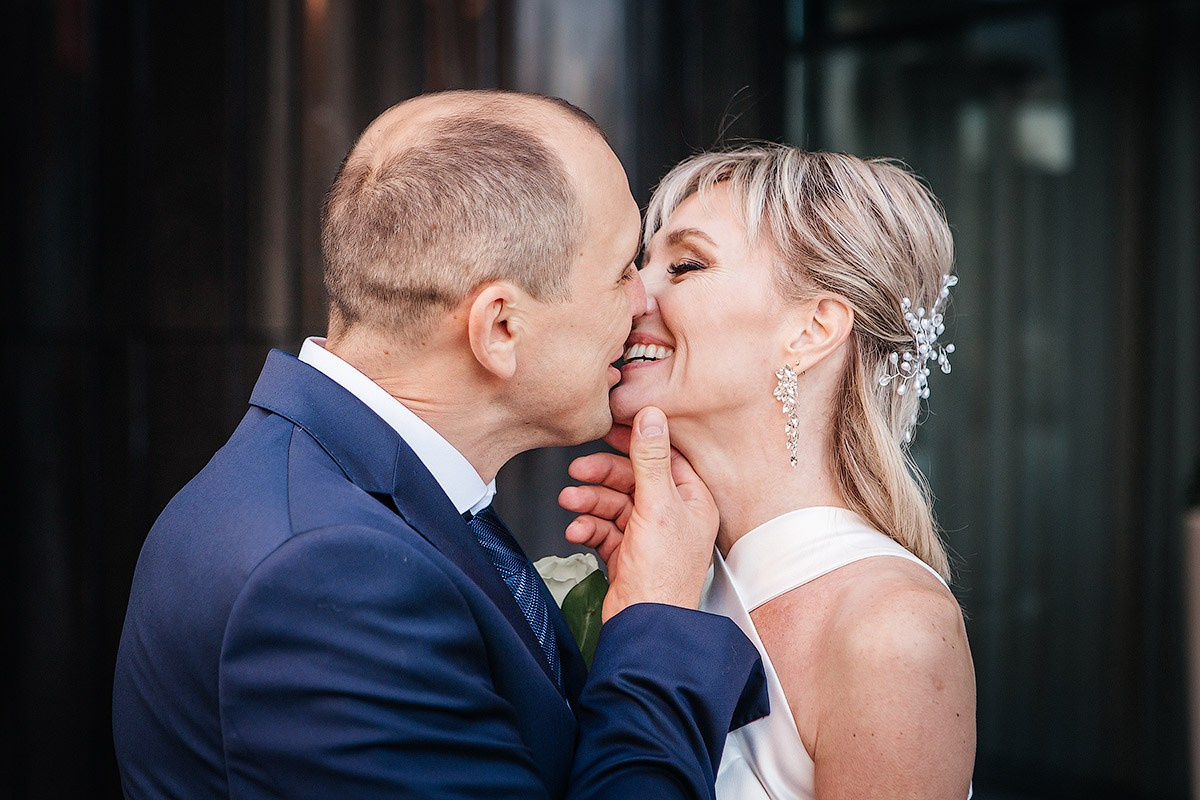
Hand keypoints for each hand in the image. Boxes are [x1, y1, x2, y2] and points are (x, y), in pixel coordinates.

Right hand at [558, 407, 717, 620]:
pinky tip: (577, 532)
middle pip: (633, 479)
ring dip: (589, 502)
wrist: (645, 627)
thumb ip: (650, 459)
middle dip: (602, 475)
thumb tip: (650, 417)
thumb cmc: (662, 575)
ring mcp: (650, 535)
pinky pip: (604, 529)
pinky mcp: (628, 554)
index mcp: (692, 500)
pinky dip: (588, 528)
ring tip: (569, 502)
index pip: (664, 457)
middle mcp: (673, 516)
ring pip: (614, 504)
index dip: (636, 440)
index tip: (609, 426)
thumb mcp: (657, 506)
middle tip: (577, 469)